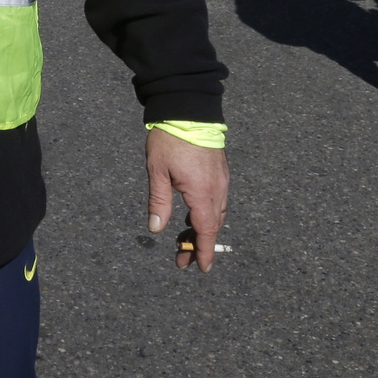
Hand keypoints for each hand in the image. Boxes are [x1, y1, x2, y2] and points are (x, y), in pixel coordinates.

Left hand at [146, 129, 229, 271]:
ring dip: (203, 229)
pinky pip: (217, 200)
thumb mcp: (158, 172)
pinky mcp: (220, 172)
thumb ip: (159, 202)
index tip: (202, 268)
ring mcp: (221, 180)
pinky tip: (193, 215)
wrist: (188, 109)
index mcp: (202, 192)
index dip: (204, 251)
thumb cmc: (170, 139)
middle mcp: (217, 189)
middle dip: (199, 244)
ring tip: (185, 240)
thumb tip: (156, 229)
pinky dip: (207, 213)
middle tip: (183, 258)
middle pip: (212, 225)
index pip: (206, 230)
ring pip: (216, 213)